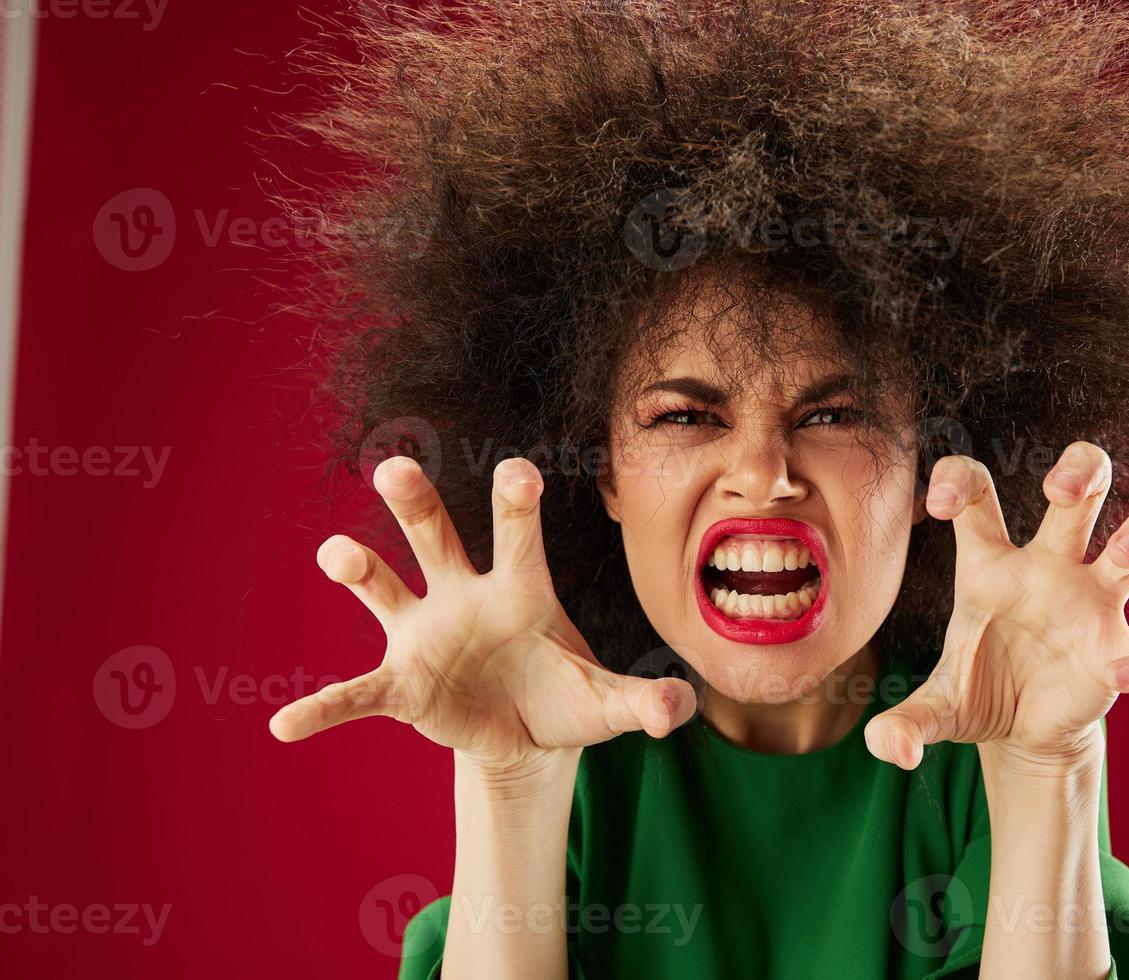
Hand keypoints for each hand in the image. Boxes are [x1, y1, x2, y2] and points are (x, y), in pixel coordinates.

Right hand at [268, 456, 695, 777]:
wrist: (525, 730)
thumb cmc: (567, 695)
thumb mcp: (609, 704)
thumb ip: (646, 703)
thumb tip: (677, 710)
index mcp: (522, 588)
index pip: (519, 535)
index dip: (517, 503)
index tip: (517, 470)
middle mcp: (465, 594)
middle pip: (436, 535)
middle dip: (416, 501)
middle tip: (393, 466)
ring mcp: (425, 633)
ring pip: (386, 588)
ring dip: (360, 569)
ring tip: (336, 555)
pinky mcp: (401, 683)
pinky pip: (355, 694)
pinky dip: (323, 709)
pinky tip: (287, 726)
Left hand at [865, 442, 1128, 769]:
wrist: (1023, 734)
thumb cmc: (977, 694)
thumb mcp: (935, 710)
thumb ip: (903, 724)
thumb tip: (888, 750)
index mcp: (990, 566)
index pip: (979, 492)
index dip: (961, 477)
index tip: (942, 505)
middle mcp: (1048, 567)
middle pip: (1080, 485)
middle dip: (1081, 467)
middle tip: (1060, 490)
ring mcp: (1094, 600)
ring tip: (1124, 549)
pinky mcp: (1125, 647)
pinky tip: (1119, 676)